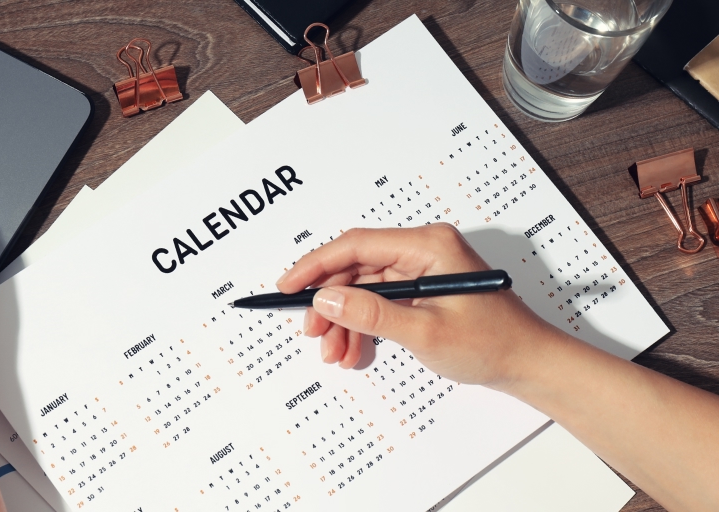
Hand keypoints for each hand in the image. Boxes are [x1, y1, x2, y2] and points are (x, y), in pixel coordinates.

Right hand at [276, 224, 565, 388]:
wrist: (528, 364)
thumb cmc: (493, 342)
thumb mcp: (424, 331)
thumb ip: (371, 313)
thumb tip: (326, 300)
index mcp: (428, 245)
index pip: (356, 245)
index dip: (316, 265)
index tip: (290, 286)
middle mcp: (423, 250)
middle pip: (356, 268)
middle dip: (330, 304)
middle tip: (312, 332)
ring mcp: (421, 270)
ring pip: (363, 289)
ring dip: (344, 321)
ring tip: (335, 352)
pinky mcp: (421, 290)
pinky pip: (379, 302)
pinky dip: (362, 326)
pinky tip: (354, 350)